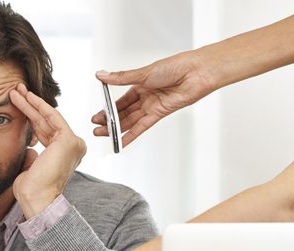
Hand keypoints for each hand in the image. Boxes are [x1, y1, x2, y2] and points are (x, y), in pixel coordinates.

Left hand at [9, 83, 85, 217]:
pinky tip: (26, 97)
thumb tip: (29, 146)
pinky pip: (52, 117)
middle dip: (30, 106)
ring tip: (16, 91)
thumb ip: (33, 154)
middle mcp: (72, 148)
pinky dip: (39, 105)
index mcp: (64, 156)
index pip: (45, 131)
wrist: (37, 199)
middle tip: (17, 92)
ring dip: (31, 102)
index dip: (31, 117)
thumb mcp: (30, 167)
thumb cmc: (32, 190)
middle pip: (47, 122)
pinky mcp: (68, 140)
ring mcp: (73, 143)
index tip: (17, 106)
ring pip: (48, 117)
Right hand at [93, 50, 216, 145]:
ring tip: (102, 133)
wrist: (196, 72)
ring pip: (130, 120)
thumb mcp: (142, 72)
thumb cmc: (175, 66)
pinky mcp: (159, 114)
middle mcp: (146, 97)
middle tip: (97, 127)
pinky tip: (121, 141)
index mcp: (140, 85)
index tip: (98, 114)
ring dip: (116, 128)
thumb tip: (102, 75)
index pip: (120, 100)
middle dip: (109, 120)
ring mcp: (152, 106)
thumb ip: (120, 78)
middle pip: (123, 112)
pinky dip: (132, 134)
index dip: (108, 108)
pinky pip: (142, 126)